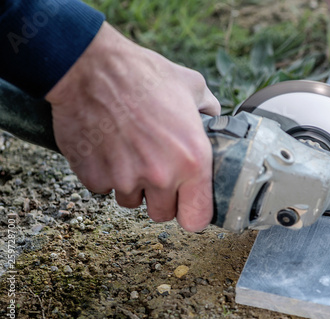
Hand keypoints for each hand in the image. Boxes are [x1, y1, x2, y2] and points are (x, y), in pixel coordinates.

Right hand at [46, 22, 220, 230]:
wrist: (91, 67)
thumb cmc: (144, 74)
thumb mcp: (192, 86)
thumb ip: (210, 110)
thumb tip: (216, 120)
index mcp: (192, 160)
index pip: (197, 218)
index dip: (192, 212)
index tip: (187, 203)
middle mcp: (161, 175)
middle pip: (162, 214)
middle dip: (160, 198)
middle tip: (156, 170)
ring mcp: (124, 179)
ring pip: (131, 202)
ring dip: (132, 185)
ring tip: (130, 151)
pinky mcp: (93, 176)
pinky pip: (103, 187)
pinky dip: (105, 173)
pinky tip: (108, 146)